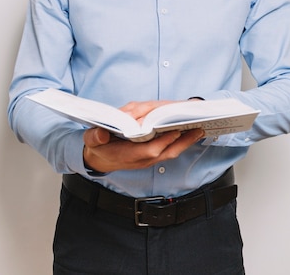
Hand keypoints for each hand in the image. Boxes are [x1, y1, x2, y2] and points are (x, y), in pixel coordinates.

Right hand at [83, 99, 204, 172]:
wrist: (98, 159)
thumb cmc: (98, 146)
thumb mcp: (92, 140)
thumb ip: (95, 137)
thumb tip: (101, 134)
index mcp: (128, 154)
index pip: (149, 150)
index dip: (163, 142)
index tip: (175, 131)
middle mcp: (141, 159)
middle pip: (165, 152)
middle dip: (182, 142)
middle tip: (197, 129)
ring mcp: (147, 159)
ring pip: (170, 153)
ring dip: (184, 143)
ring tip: (198, 130)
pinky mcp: (150, 156)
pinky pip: (168, 151)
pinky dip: (179, 143)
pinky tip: (187, 134)